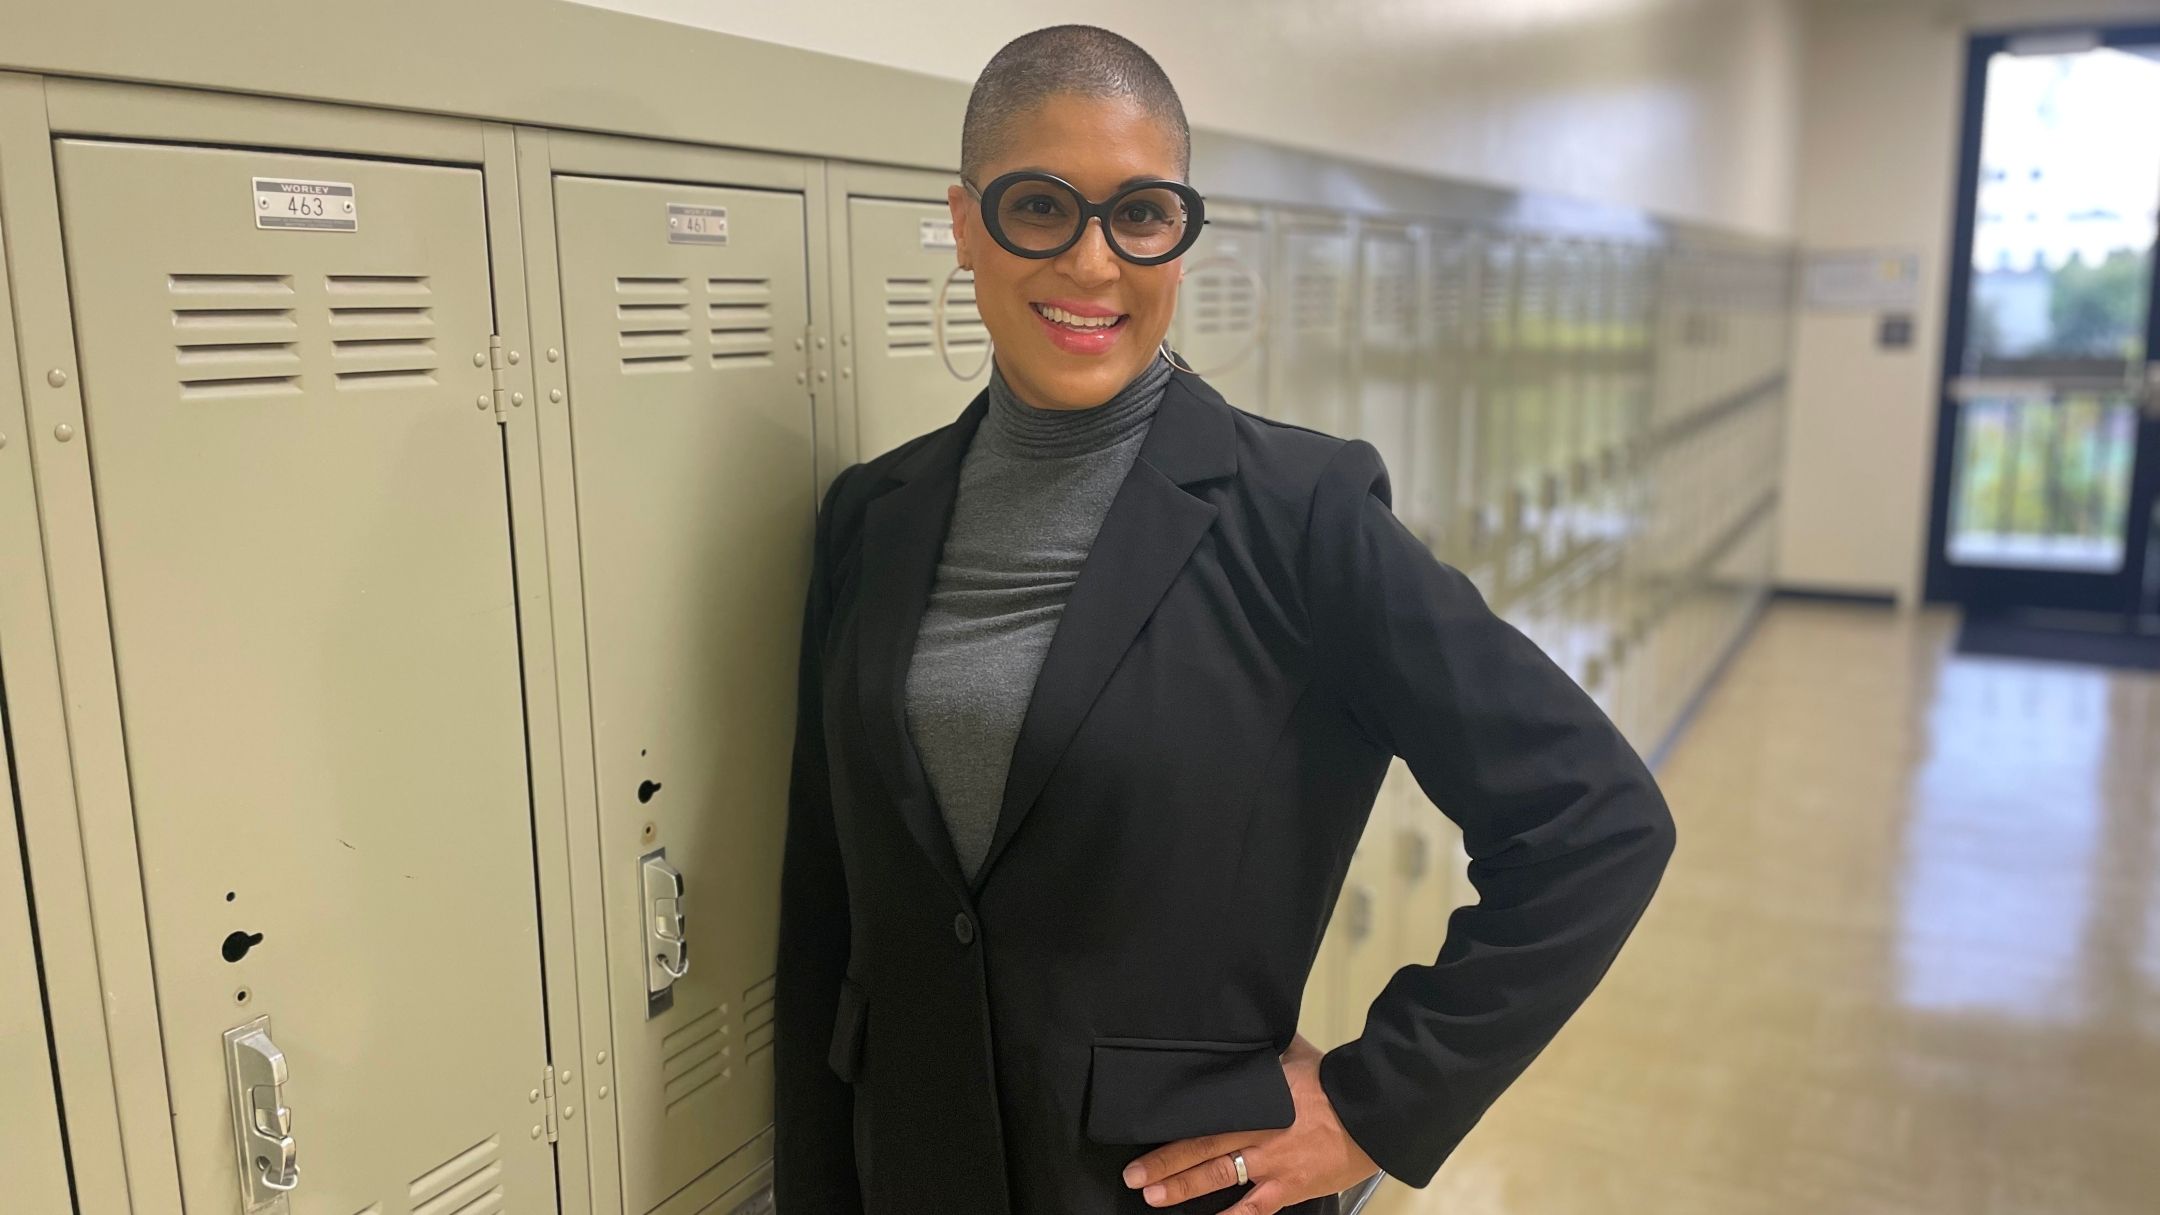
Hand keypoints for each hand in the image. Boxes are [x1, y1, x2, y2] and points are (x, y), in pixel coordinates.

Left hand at [1121, 1034, 1380, 1213]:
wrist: (1373, 1111)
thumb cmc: (1333, 1079)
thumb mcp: (1293, 1054)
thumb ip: (1263, 1054)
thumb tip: (1242, 1032)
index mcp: (1255, 1102)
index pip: (1205, 1118)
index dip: (1173, 1131)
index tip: (1143, 1134)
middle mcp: (1258, 1135)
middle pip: (1203, 1150)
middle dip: (1165, 1164)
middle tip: (1133, 1176)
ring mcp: (1273, 1166)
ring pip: (1221, 1179)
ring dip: (1184, 1189)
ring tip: (1154, 1197)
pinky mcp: (1290, 1189)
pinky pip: (1255, 1210)